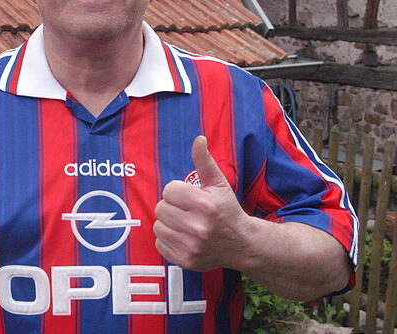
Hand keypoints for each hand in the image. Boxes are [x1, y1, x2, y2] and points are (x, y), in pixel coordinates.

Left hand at [153, 136, 254, 271]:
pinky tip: (184, 237)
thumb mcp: (218, 183)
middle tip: (187, 211)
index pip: (169, 190)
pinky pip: (159, 243)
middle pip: (160, 208)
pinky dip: (168, 239)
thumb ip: (204, 161)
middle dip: (172, 207)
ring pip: (158, 226)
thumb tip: (199, 138)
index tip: (190, 198)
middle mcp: (198, 227)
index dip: (178, 192)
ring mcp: (191, 246)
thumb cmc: (227, 210)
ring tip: (185, 224)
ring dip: (168, 223)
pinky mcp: (185, 261)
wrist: (242, 244)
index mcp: (205, 205)